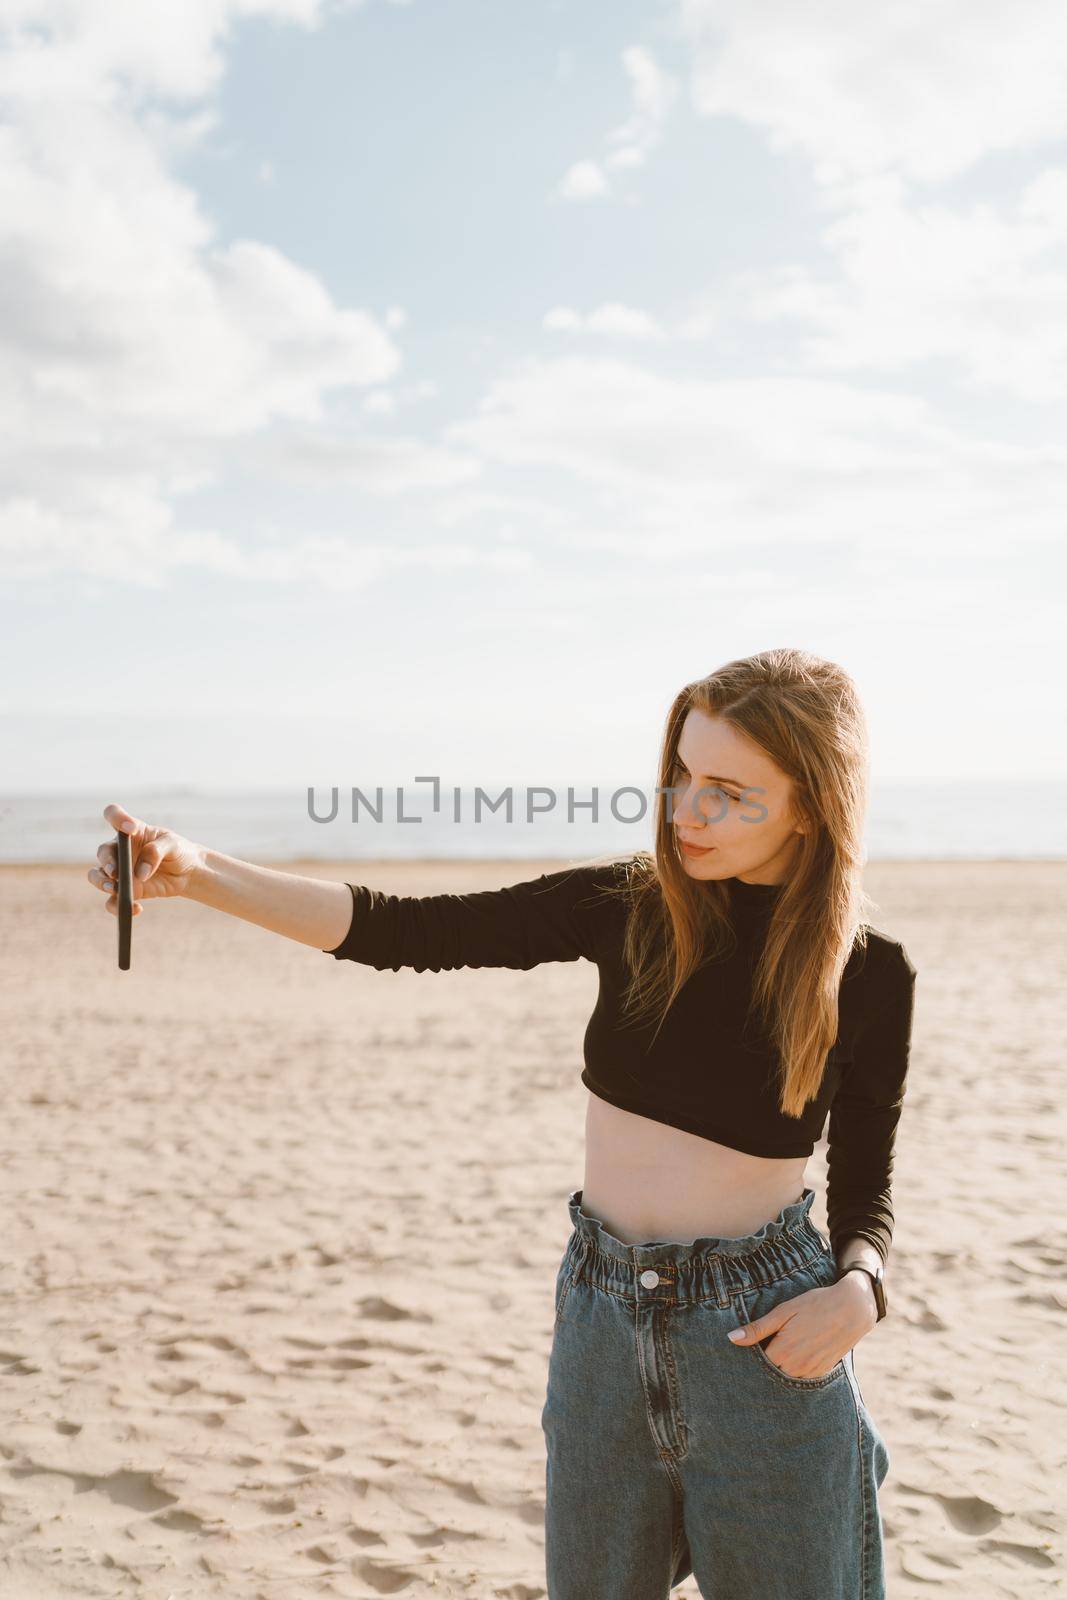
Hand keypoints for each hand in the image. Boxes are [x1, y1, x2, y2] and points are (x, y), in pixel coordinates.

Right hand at [88, 803, 204, 916]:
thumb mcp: (173, 844)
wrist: (187, 873)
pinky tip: (137, 908)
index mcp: (131, 831)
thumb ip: (156, 852)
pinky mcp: (126, 890)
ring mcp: (120, 871)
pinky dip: (118, 906)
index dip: (116, 817)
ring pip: (97, 876)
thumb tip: (140, 874)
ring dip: (101, 882)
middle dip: (107, 861)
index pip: (113, 814)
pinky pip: (112, 900)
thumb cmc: (178, 851)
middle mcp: (120, 850)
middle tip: (115, 871)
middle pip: (103, 851)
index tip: (130, 828)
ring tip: (115, 888)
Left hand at [727, 1274, 877, 1379]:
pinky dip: (796, 1367)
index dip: (753, 1353)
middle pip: (771, 1371)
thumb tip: (731, 1338)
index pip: (757, 1362)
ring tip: (785, 1344)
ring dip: (781, 1365)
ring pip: (786, 1375)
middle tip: (769, 1341)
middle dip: (767, 1360)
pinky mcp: (822, 1372)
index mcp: (782, 1352)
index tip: (754, 1342)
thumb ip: (758, 1329)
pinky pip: (802, 1376)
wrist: (852, 1309)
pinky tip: (799, 1350)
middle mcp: (795, 1367)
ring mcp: (810, 1372)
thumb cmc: (815, 1305)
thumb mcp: (783, 1312)